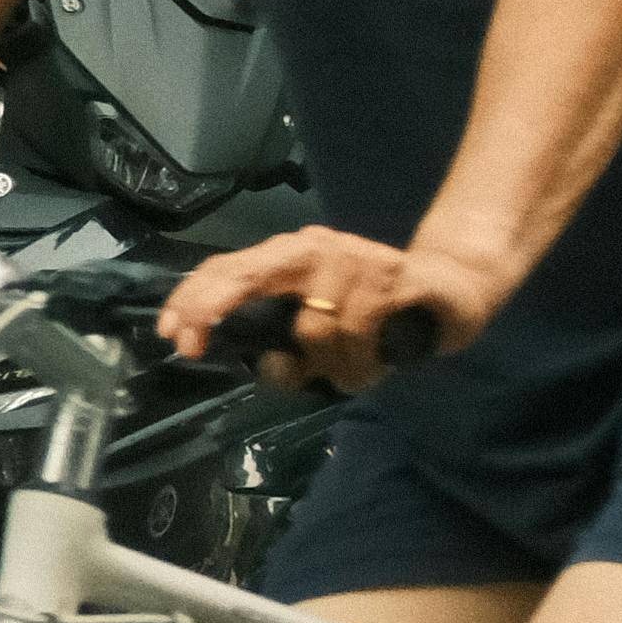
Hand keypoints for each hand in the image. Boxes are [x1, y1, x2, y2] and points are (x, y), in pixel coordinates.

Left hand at [162, 219, 502, 389]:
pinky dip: (360, 360)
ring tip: (351, 375)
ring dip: (328, 367)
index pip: (227, 268)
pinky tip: (372, 367)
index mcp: (288, 256)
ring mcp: (352, 257)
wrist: (452, 286)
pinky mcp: (391, 274)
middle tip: (194, 346)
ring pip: (312, 326)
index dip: (192, 298)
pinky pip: (357, 329)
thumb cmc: (378, 313)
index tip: (169, 333)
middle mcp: (313, 247)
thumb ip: (287, 345)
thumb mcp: (321, 331)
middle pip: (245, 274)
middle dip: (210, 309)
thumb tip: (265, 365)